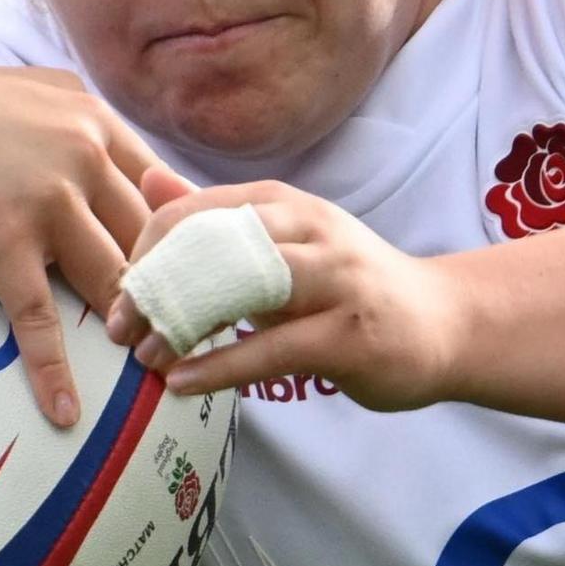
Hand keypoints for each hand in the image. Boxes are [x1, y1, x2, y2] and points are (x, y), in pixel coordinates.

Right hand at [0, 68, 194, 426]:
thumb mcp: (26, 98)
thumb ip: (82, 127)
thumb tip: (135, 170)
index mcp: (94, 120)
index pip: (165, 189)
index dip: (189, 241)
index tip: (208, 282)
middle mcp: (81, 151)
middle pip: (153, 239)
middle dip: (178, 293)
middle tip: (198, 343)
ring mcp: (45, 196)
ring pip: (113, 280)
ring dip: (135, 334)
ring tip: (154, 377)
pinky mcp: (2, 239)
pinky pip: (39, 318)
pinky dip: (55, 371)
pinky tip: (66, 411)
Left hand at [102, 185, 465, 412]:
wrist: (445, 322)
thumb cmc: (350, 286)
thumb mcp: (282, 243)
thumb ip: (217, 219)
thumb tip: (148, 182)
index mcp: (284, 204)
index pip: (194, 210)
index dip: (145, 249)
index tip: (120, 292)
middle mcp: (309, 231)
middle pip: (210, 244)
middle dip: (155, 287)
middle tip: (119, 328)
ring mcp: (334, 280)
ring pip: (239, 290)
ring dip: (182, 327)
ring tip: (145, 358)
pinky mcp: (349, 334)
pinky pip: (271, 349)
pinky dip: (219, 367)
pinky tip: (183, 383)